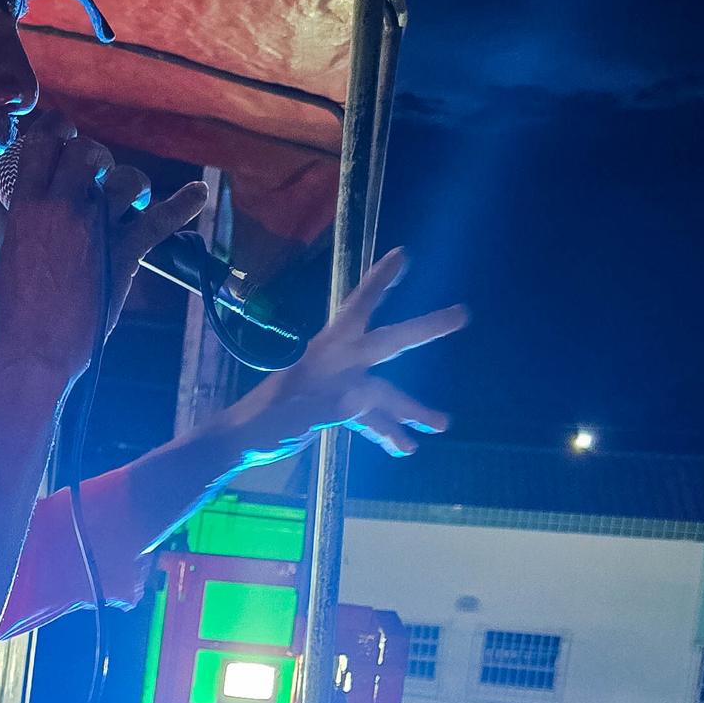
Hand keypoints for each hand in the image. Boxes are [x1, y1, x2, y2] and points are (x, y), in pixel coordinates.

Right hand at [0, 111, 206, 389]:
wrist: (34, 349)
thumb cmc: (16, 308)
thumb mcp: (7, 250)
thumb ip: (18, 216)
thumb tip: (23, 194)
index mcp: (27, 205)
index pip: (43, 141)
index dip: (57, 129)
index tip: (64, 133)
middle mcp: (63, 207)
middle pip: (87, 151)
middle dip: (94, 157)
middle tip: (95, 174)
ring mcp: (97, 228)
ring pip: (126, 179)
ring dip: (130, 184)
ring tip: (127, 200)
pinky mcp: (124, 253)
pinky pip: (161, 219)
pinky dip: (184, 204)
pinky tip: (198, 194)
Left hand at [225, 249, 463, 463]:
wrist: (242, 442)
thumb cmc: (265, 422)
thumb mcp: (298, 414)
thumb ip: (333, 406)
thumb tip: (367, 398)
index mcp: (328, 353)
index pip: (360, 309)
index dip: (381, 283)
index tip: (402, 255)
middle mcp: (339, 363)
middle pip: (388, 344)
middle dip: (424, 331)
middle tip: (461, 314)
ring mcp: (339, 386)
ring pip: (383, 392)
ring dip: (410, 408)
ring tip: (441, 425)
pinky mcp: (335, 409)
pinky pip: (368, 417)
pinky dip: (385, 431)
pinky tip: (405, 448)